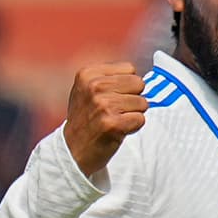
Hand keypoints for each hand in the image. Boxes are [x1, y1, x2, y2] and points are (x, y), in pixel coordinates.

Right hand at [62, 63, 145, 180]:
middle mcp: (94, 86)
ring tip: (115, 120)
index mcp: (87, 74)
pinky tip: (117, 130)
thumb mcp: (88, 90)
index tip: (112, 97)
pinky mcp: (112, 123)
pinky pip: (141, 119)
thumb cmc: (87, 118)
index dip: (127, 85)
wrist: (72, 149)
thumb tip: (146, 77)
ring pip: (143, 102)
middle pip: (139, 83)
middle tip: (115, 111)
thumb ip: (111, 79)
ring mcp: (103, 105)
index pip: (129, 69)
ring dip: (133, 114)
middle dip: (133, 98)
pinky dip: (133, 127)